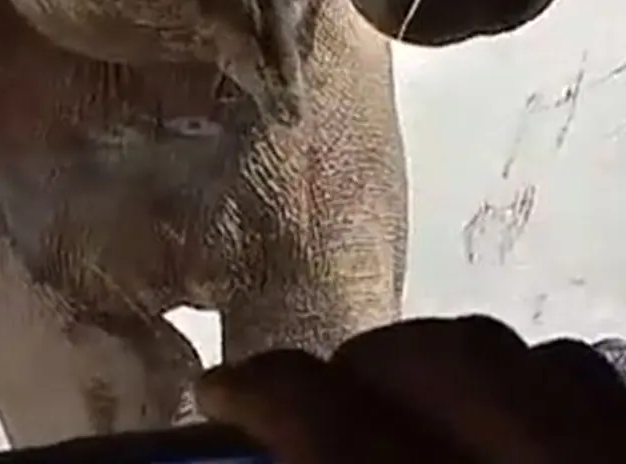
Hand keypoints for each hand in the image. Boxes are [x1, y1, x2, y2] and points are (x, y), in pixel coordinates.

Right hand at [194, 315, 625, 463]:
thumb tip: (265, 442)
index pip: (325, 417)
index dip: (257, 390)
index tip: (220, 389)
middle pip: (430, 357)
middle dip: (362, 366)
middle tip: (328, 398)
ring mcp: (616, 450)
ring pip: (525, 354)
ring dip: (452, 368)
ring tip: (420, 408)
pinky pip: (594, 378)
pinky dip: (542, 386)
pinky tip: (518, 424)